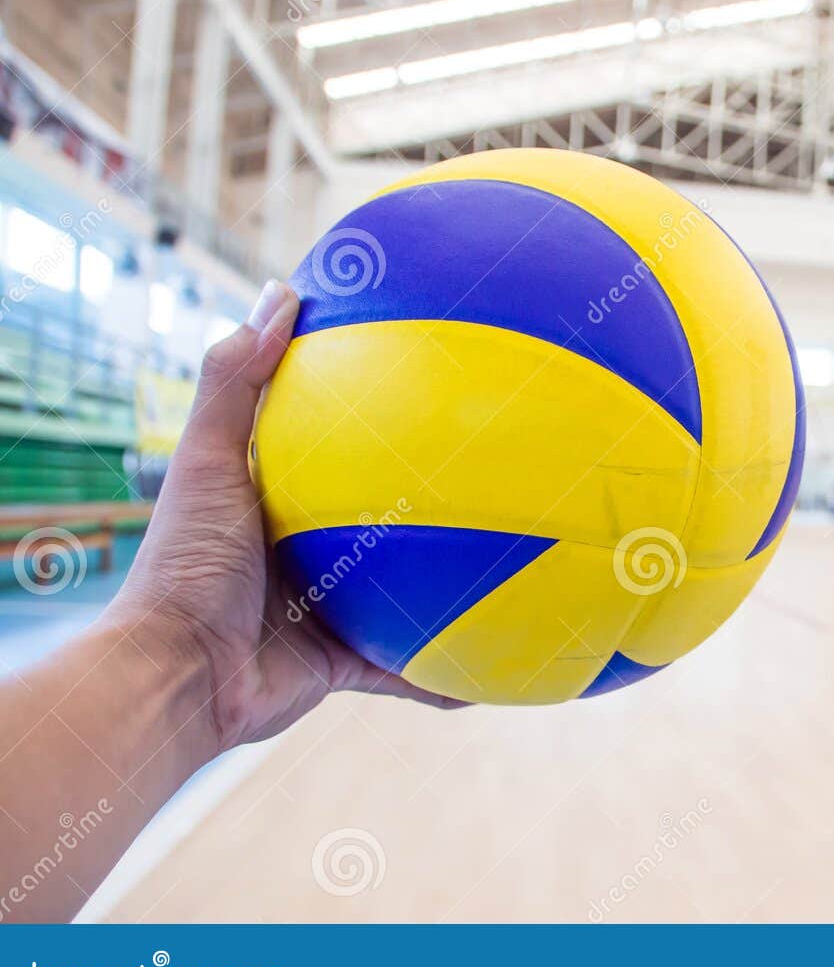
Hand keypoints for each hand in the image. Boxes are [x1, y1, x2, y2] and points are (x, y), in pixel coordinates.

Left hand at [113, 279, 464, 756]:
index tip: (434, 374)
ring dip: (456, 584)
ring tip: (520, 562)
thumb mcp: (209, 461)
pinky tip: (503, 667)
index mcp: (280, 499)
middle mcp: (310, 551)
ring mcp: (330, 608)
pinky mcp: (346, 661)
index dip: (380, 410)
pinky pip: (413, 667)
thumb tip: (283, 291)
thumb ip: (237, 381)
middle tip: (502, 467)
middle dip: (436, 499)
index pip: (338, 442)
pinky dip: (451, 676)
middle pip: (387, 515)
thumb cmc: (186, 563)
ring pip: (409, 591)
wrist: (179, 676)